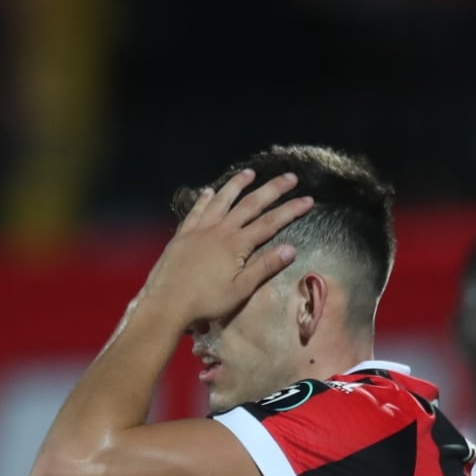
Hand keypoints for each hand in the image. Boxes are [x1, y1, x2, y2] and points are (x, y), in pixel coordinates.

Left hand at [141, 169, 313, 326]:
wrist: (167, 302)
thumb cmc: (207, 301)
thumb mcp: (241, 289)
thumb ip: (265, 267)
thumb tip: (290, 249)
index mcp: (237, 244)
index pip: (271, 223)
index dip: (291, 210)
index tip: (308, 199)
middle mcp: (220, 230)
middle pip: (250, 204)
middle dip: (272, 190)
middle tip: (289, 177)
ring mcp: (200, 229)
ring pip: (222, 201)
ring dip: (237, 185)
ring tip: (250, 173)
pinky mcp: (183, 234)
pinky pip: (197, 211)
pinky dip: (205, 199)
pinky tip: (209, 191)